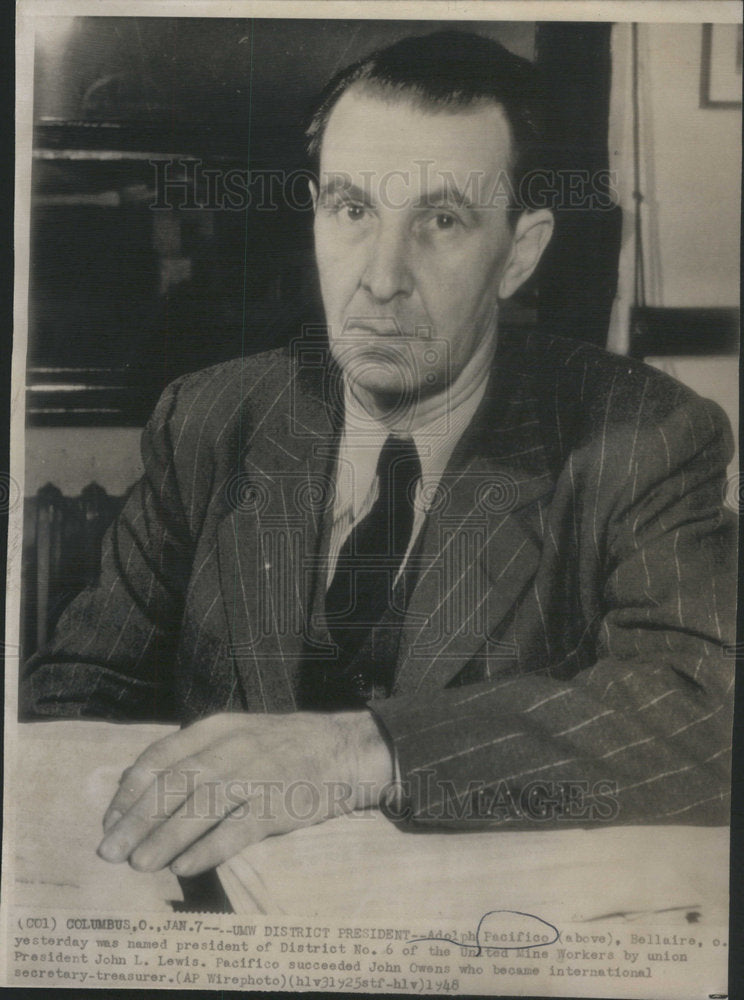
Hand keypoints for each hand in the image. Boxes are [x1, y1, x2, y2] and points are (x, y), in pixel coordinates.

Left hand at [97, 710, 392, 875]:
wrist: (344, 749)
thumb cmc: (284, 746)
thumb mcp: (237, 733)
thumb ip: (196, 753)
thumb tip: (142, 786)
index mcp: (217, 728)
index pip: (161, 755)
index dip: (130, 790)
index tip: (109, 820)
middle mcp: (233, 747)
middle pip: (175, 782)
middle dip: (138, 819)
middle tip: (111, 850)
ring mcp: (257, 775)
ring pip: (202, 805)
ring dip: (166, 836)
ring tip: (140, 864)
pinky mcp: (279, 803)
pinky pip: (238, 828)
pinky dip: (210, 848)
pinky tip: (185, 866)